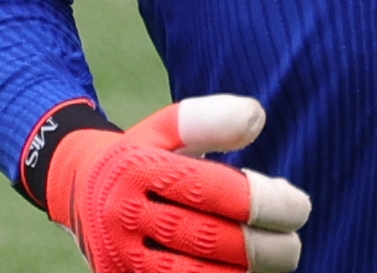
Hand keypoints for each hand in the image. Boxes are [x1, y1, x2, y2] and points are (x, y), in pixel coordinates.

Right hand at [48, 95, 311, 272]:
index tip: (298, 207)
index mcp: (136, 167)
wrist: (78, 190)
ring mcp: (118, 257)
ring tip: (277, 261)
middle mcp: (122, 215)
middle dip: (260, 246)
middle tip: (293, 245)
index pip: (209, 189)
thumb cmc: (143, 154)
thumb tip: (256, 117)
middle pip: (204, 239)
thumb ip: (208, 119)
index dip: (260, 202)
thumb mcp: (167, 128)